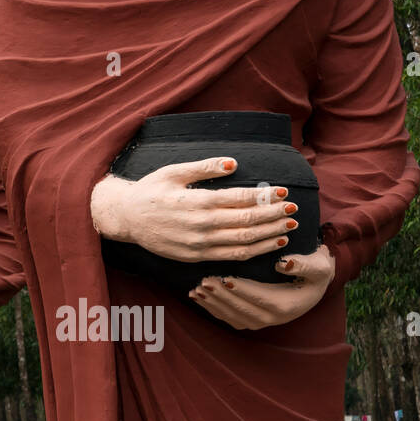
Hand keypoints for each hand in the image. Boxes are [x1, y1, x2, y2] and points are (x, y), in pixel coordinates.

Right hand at [91, 157, 298, 262]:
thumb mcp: (173, 172)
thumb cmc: (150, 191)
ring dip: (270, 235)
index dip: (265, 196)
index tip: (283, 192)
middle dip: (274, 216)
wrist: (126, 218)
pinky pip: (232, 256)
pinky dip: (255, 251)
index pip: (240, 199)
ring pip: (244, 242)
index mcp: (198, 201)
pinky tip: (270, 244)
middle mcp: (201, 225)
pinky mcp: (197, 257)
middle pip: (247, 222)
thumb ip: (204, 168)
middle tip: (294, 209)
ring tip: (289, 227)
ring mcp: (200, 244)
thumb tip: (234, 163)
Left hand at [189, 244, 334, 329]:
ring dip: (213, 304)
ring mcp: (261, 321)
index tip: (225, 278)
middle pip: (243, 310)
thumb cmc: (315, 270)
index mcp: (287, 306)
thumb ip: (304, 264)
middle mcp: (273, 319)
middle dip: (222, 296)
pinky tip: (197, 297)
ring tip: (197, 289)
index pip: (261, 299)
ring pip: (232, 316)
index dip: (243, 290)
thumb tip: (283, 263)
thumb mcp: (318, 266)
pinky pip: (228, 318)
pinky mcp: (250, 320)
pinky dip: (211, 309)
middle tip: (204, 281)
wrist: (312, 282)